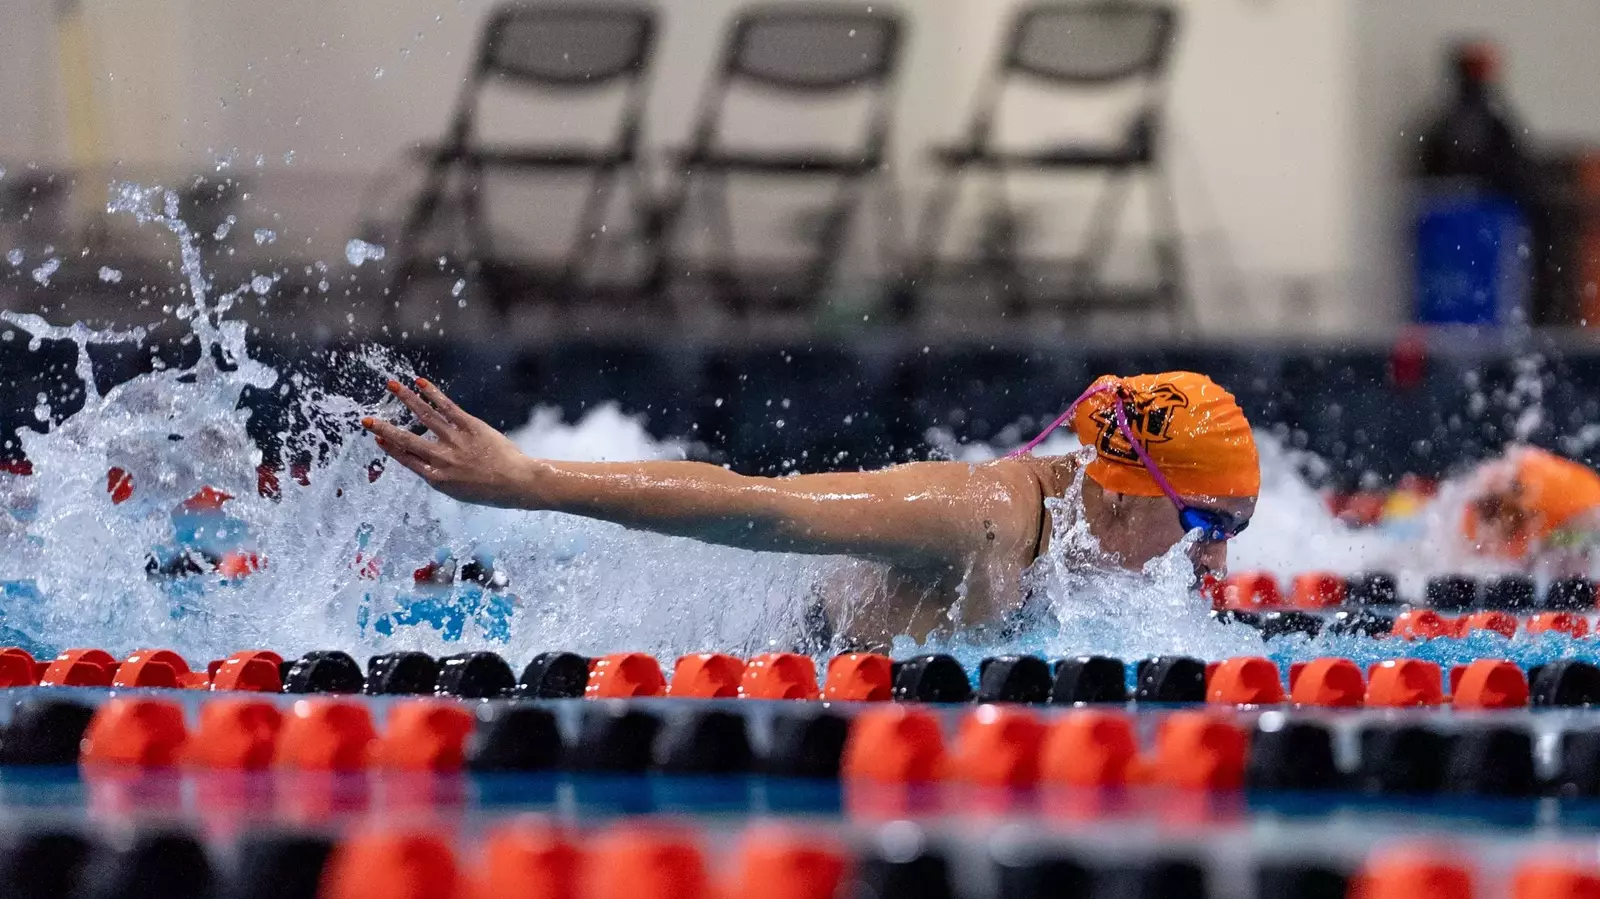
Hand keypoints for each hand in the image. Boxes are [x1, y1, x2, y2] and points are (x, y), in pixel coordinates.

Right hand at [362, 378, 535, 507]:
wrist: (518, 483)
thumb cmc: (491, 490)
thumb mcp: (459, 491)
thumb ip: (440, 475)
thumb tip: (425, 461)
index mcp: (437, 478)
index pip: (407, 459)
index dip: (390, 448)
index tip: (376, 437)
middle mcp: (442, 459)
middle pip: (407, 440)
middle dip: (384, 428)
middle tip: (365, 419)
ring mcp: (456, 441)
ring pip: (425, 416)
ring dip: (406, 399)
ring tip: (391, 386)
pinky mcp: (471, 427)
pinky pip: (447, 407)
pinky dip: (433, 394)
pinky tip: (420, 383)